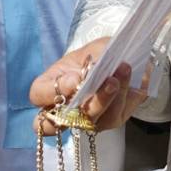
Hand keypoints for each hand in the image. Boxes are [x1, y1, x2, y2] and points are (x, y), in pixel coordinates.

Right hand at [29, 39, 144, 132]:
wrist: (120, 60)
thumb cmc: (97, 54)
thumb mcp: (92, 48)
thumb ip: (93, 57)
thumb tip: (96, 69)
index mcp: (49, 87)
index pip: (38, 95)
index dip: (52, 92)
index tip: (74, 79)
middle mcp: (64, 110)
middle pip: (61, 122)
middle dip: (85, 105)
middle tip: (107, 82)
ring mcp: (88, 120)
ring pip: (94, 120)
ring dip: (111, 95)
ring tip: (124, 68)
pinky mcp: (111, 120)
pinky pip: (117, 114)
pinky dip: (127, 95)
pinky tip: (132, 76)